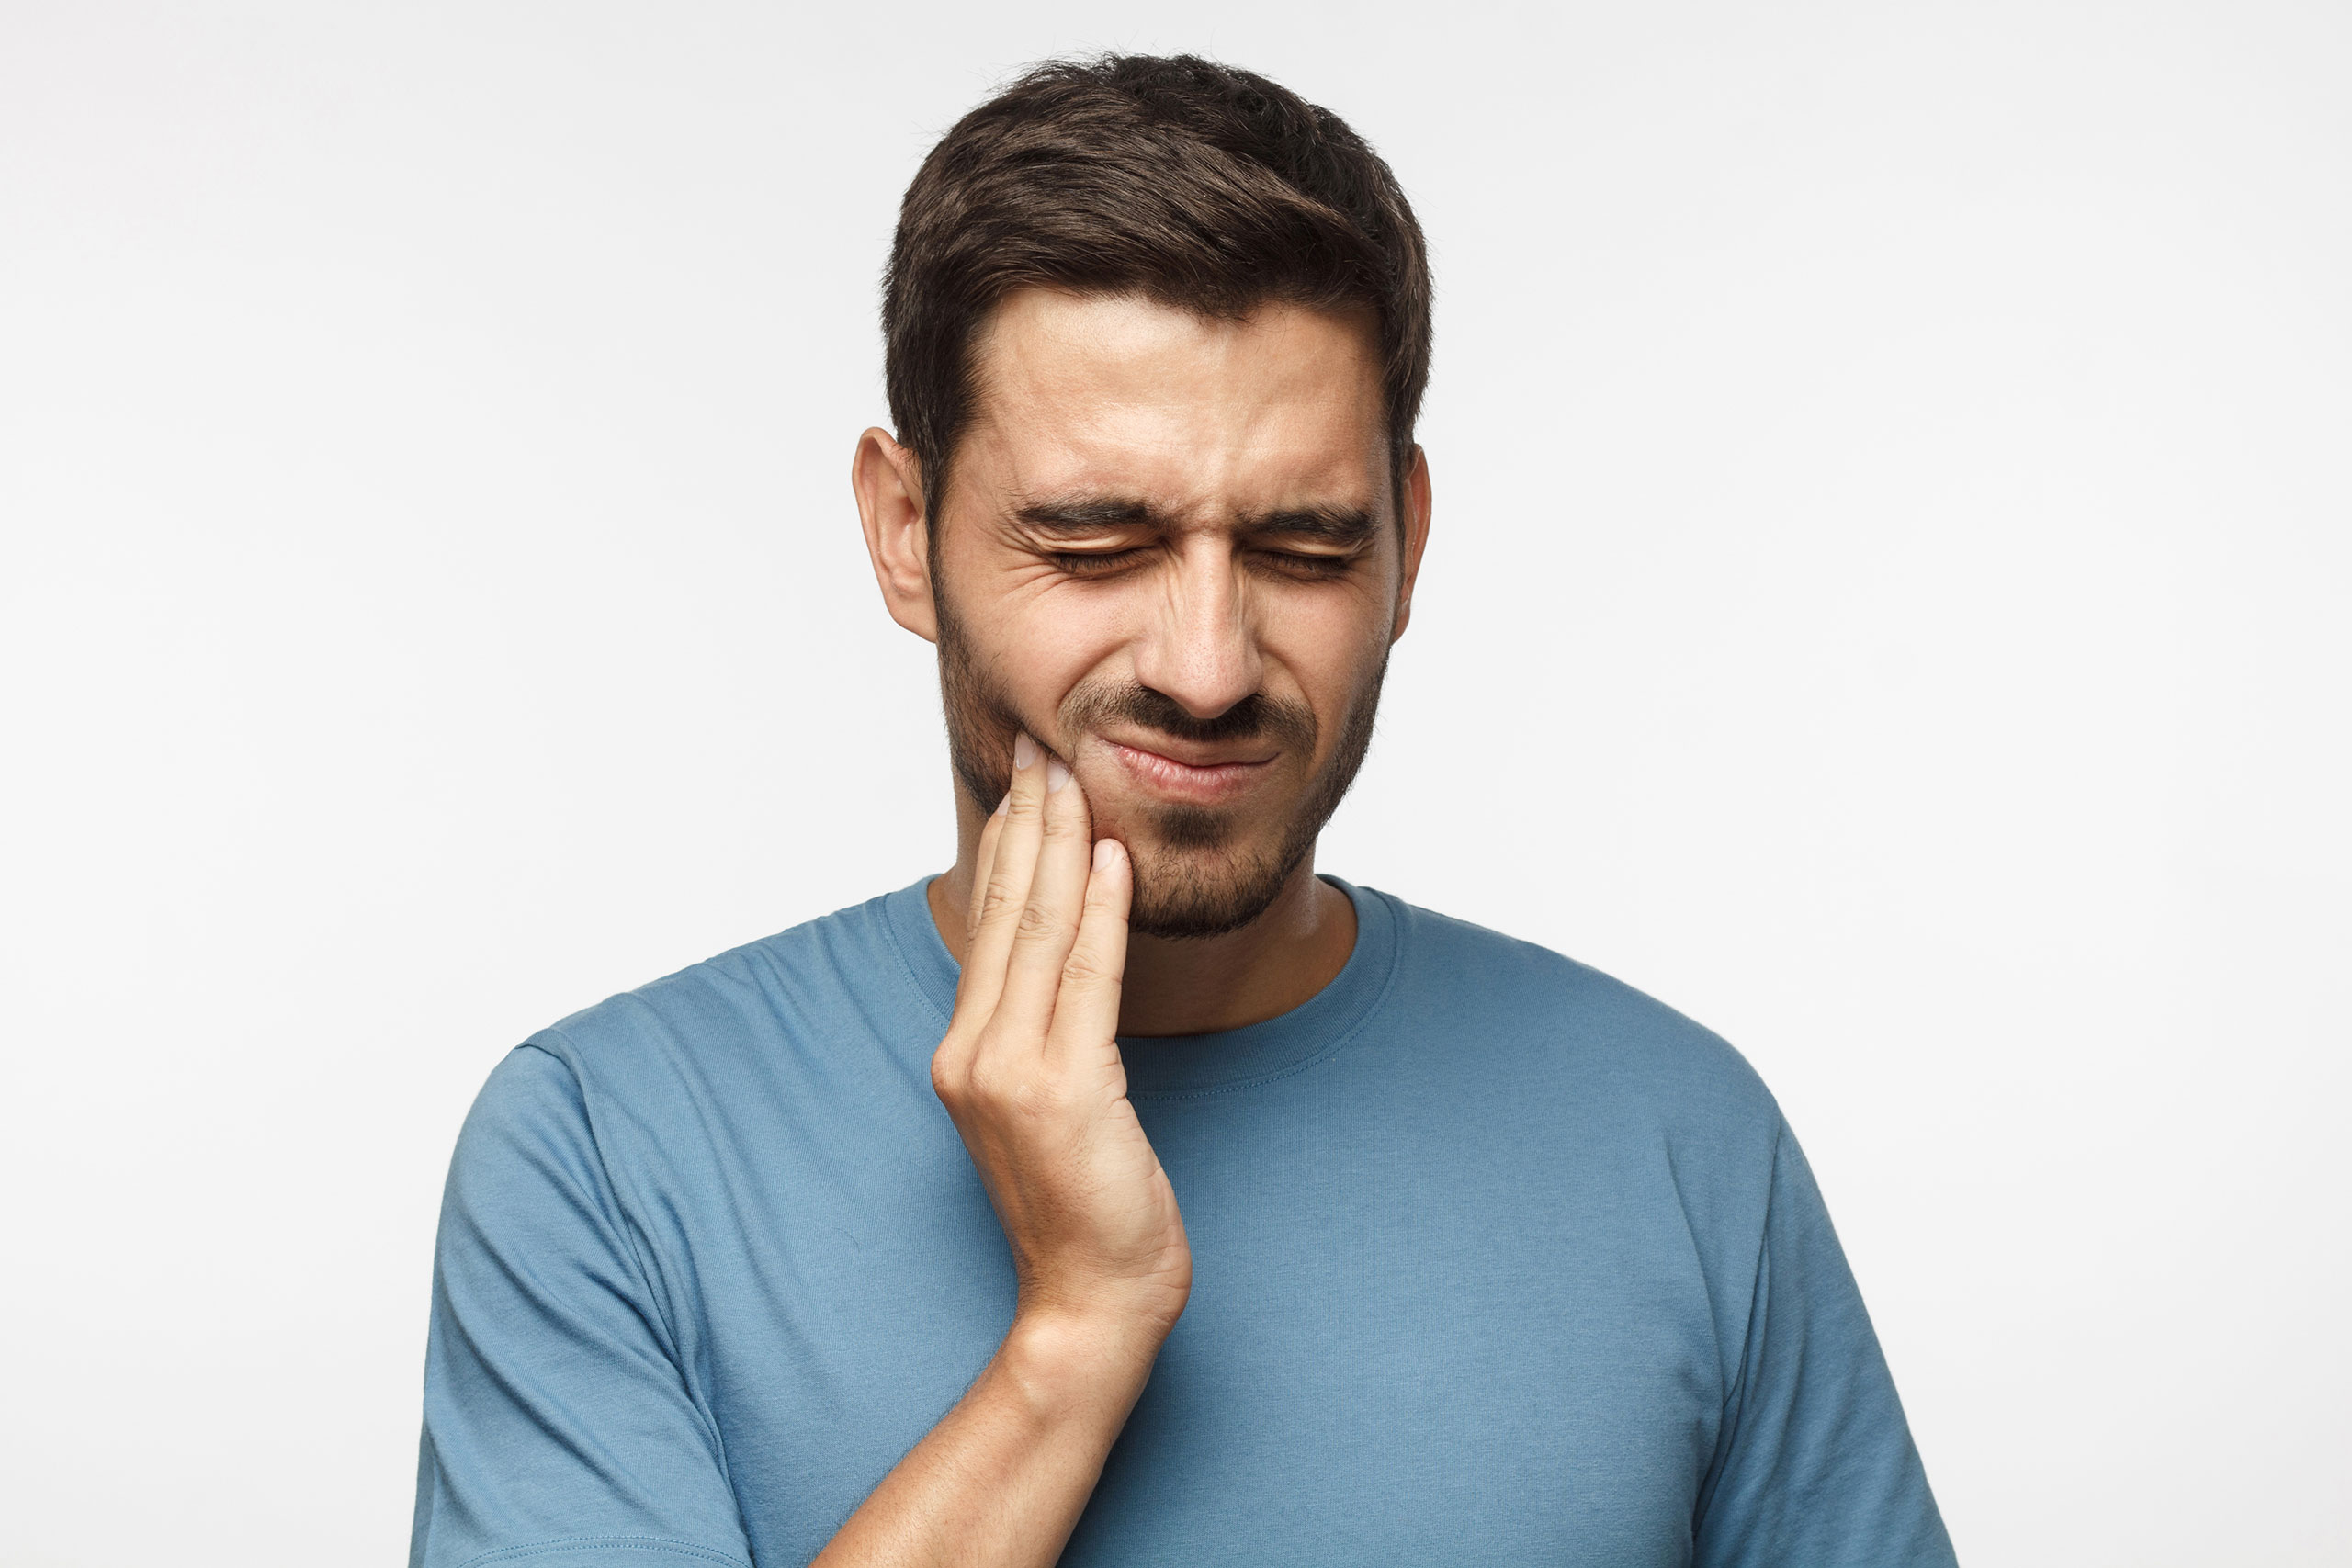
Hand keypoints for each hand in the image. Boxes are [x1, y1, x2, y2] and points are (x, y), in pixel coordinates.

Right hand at [932, 734, 1192, 1342]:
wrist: (1090, 1300)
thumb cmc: (1084, 1208)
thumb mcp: (1049, 1107)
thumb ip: (1039, 1036)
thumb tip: (1063, 960)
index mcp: (963, 1053)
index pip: (989, 925)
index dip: (1010, 846)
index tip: (1026, 780)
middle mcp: (973, 1053)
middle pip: (1006, 914)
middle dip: (1027, 823)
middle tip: (1042, 747)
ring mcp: (1011, 1072)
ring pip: (1041, 933)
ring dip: (1060, 846)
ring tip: (1072, 777)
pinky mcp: (1064, 1090)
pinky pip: (1085, 979)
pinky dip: (1099, 912)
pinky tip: (1109, 857)